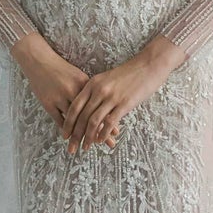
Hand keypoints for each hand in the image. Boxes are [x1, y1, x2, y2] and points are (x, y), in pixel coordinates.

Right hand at [10, 30, 120, 148]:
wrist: (39, 61)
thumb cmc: (61, 69)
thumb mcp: (78, 77)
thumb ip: (90, 92)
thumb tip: (104, 108)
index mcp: (84, 83)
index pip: (99, 105)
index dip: (108, 120)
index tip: (116, 132)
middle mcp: (73, 91)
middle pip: (89, 115)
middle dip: (100, 131)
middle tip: (110, 144)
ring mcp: (60, 97)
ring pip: (74, 121)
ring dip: (82, 135)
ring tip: (89, 146)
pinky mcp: (48, 103)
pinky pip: (60, 120)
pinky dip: (67, 130)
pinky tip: (72, 138)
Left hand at [56, 33, 187, 152]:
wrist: (148, 65)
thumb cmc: (128, 74)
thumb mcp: (106, 79)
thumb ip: (96, 92)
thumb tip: (88, 109)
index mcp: (92, 84)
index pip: (75, 106)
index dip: (68, 122)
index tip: (64, 134)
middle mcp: (99, 90)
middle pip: (82, 117)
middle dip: (75, 135)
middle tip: (71, 147)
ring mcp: (112, 97)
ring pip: (94, 121)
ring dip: (88, 137)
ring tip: (85, 147)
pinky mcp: (124, 104)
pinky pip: (110, 122)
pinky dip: (103, 134)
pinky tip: (101, 141)